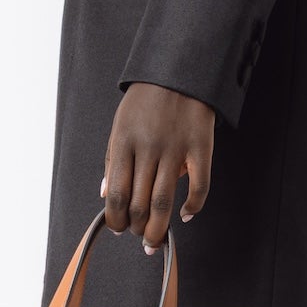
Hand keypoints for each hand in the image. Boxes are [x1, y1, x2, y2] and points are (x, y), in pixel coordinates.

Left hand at [100, 82, 213, 253]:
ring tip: (155, 239)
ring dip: (159, 228)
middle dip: (137, 229)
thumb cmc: (147, 99)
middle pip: (140, 204)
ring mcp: (176, 148)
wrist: (179, 67)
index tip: (119, 228)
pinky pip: (199, 186)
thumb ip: (112, 160)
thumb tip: (105, 196)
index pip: (116, 194)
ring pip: (164, 202)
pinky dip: (194, 207)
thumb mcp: (120, 124)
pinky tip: (187, 215)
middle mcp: (148, 148)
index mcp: (124, 142)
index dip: (116, 219)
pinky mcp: (200, 147)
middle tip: (139, 236)